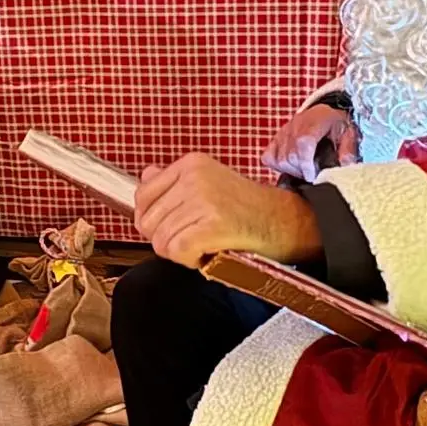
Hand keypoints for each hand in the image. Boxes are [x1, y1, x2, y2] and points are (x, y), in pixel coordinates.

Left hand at [136, 153, 322, 268]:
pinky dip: (191, 261)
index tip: (174, 227)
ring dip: (181, 253)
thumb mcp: (208, 183)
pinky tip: (209, 253)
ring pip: (161, 241)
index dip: (153, 221)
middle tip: (195, 239)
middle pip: (148, 222)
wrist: (284, 221)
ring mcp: (203, 199)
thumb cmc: (248, 208)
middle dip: (167, 240)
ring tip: (206, 245)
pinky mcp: (212, 224)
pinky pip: (178, 251)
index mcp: (190, 164)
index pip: (142, 196)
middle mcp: (194, 177)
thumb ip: (173, 182)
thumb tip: (145, 177)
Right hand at [263, 104, 358, 181]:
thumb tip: (345, 166)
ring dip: (291, 170)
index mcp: (317, 120)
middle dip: (301, 171)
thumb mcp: (349, 134)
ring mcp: (283, 131)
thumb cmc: (336, 125)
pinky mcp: (275, 138)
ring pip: (279, 159)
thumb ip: (348, 150)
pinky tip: (291, 166)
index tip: (312, 176)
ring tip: (304, 170)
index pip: (303, 142)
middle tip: (313, 174)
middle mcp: (296, 124)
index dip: (306, 163)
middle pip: (290, 155)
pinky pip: (268, 157)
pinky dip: (277, 166)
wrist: (325, 114)